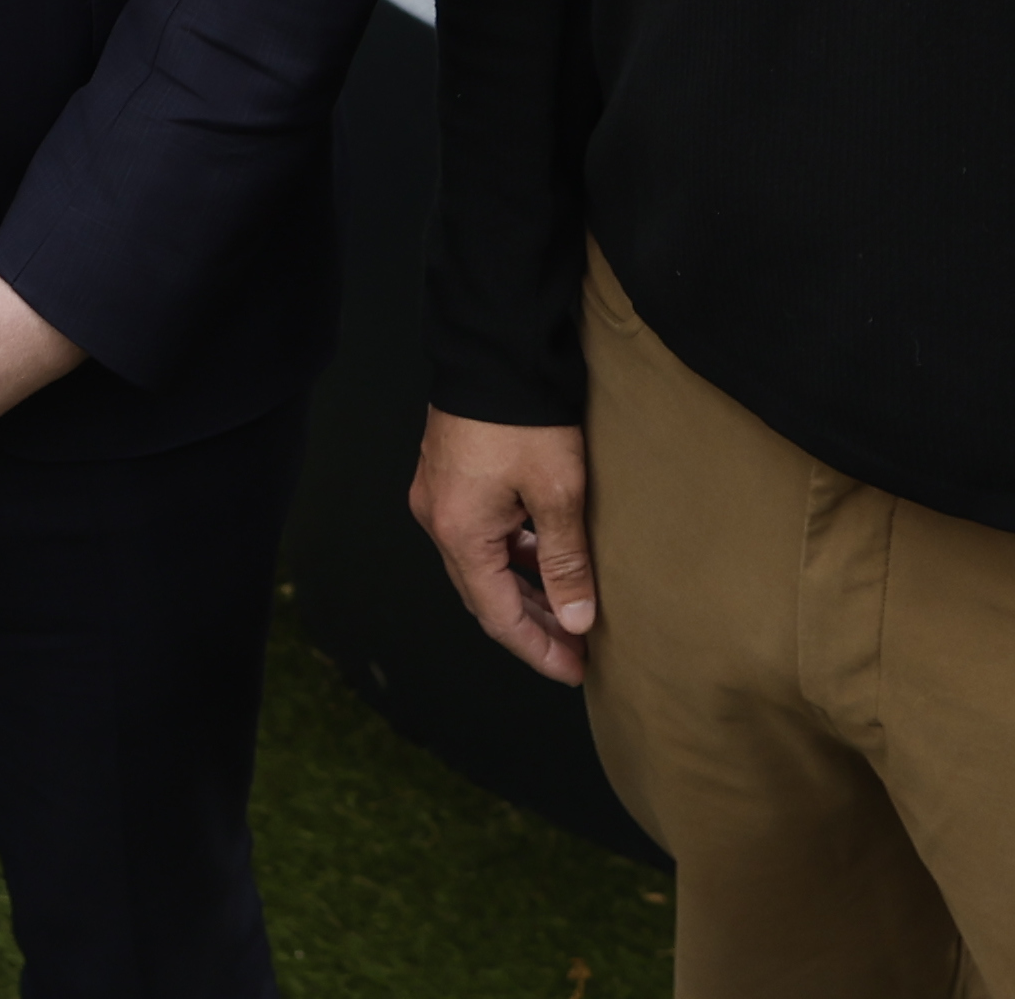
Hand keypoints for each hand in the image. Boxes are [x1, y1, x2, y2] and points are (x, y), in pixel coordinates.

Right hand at [408, 409, 598, 684]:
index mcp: (458, 532)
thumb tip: (576, 620)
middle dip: (532, 625)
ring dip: (522, 588)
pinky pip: (478, 533)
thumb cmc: (526, 416)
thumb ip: (565, 561)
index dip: (537, 649)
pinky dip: (510, 553)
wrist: (495, 344)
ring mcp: (438, 495)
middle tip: (577, 649)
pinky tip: (544, 554)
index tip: (575, 669)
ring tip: (568, 606)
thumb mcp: (558, 492)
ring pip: (481, 563)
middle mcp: (437, 519)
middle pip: (485, 593)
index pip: (497, 616)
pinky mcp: (447, 473)